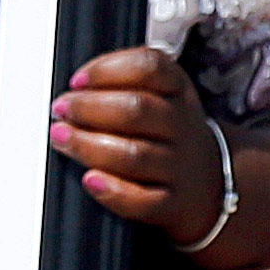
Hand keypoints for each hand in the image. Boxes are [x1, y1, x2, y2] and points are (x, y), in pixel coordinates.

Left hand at [49, 45, 223, 247]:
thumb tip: (75, 89)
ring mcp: (179, 166)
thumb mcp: (162, 95)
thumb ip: (124, 83)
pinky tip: (90, 180)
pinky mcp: (172, 202)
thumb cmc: (167, 133)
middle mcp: (182, 125)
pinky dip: (113, 191)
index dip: (107, 70)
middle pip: (137, 110)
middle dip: (89, 108)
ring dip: (89, 146)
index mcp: (178, 90)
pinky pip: (143, 201)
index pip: (150, 67)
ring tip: (61, 137)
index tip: (77, 80)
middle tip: (61, 109)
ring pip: (134, 155)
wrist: (208, 182)